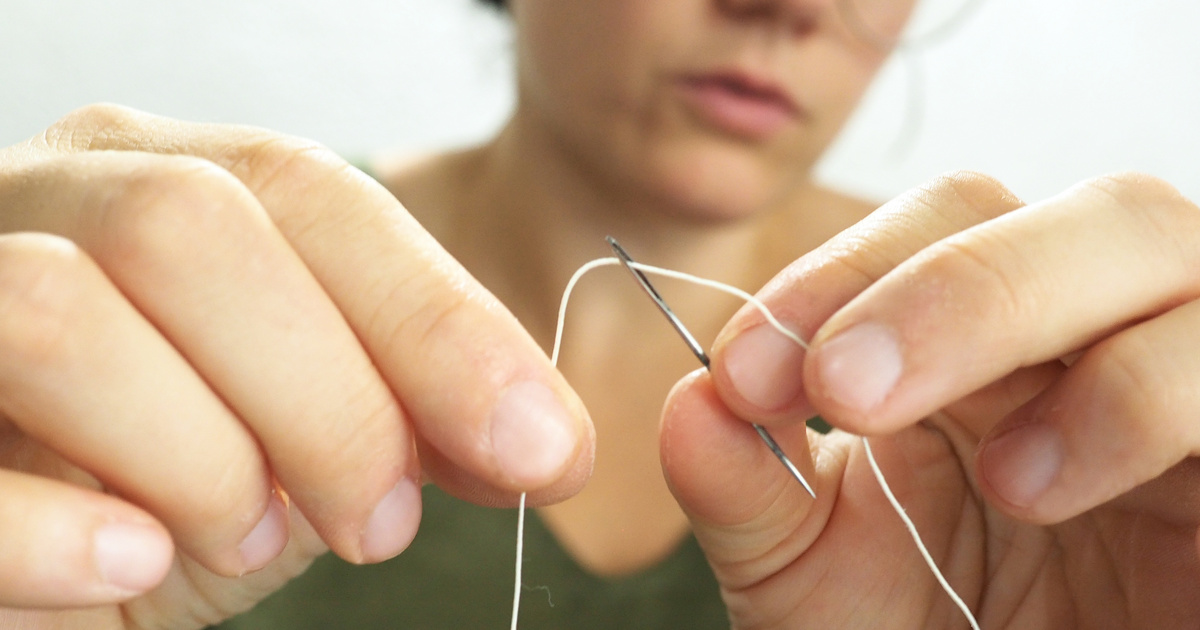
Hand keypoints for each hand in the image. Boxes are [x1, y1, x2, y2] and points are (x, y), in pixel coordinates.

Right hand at [0, 105, 591, 626]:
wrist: (41, 545)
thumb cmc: (174, 470)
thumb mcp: (310, 430)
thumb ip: (414, 412)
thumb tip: (544, 442)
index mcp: (164, 177)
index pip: (313, 193)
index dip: (439, 321)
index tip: (542, 446)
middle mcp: (49, 205)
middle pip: (193, 228)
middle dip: (328, 397)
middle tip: (379, 522)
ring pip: (64, 312)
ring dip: (204, 456)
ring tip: (246, 538)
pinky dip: (63, 531)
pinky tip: (135, 563)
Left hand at [661, 172, 1199, 627]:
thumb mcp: (807, 571)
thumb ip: (747, 487)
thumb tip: (692, 405)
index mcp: (993, 336)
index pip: (945, 224)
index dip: (844, 272)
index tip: (742, 369)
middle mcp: (1102, 336)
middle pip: (1086, 210)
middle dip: (950, 288)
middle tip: (841, 385)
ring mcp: (1188, 387)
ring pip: (1174, 254)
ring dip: (1048, 336)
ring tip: (986, 471)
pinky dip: (1147, 401)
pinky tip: (1043, 488)